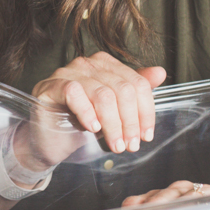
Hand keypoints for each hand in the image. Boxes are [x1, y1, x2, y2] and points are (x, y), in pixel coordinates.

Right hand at [30, 53, 166, 157]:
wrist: (49, 142)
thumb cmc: (80, 125)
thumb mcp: (114, 112)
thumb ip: (135, 92)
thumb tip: (160, 72)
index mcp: (106, 65)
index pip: (136, 83)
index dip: (145, 111)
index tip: (146, 135)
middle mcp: (88, 64)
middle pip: (122, 89)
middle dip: (130, 122)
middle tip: (130, 145)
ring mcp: (67, 72)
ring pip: (102, 94)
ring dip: (112, 124)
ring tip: (115, 145)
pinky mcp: (50, 86)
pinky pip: (74, 93)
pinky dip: (87, 113)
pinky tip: (92, 128)